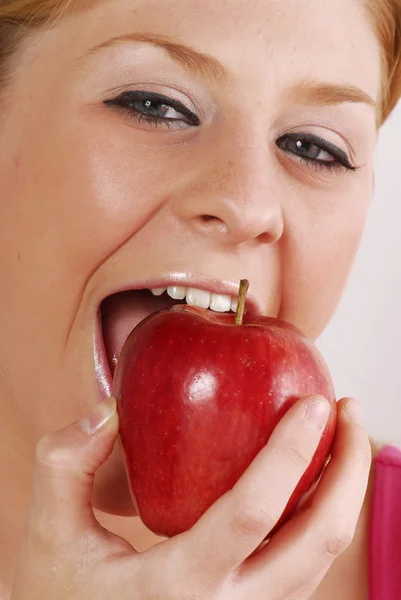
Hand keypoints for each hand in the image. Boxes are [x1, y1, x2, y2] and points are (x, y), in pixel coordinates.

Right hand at [11, 394, 370, 599]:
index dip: (289, 452)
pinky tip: (312, 474)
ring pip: (322, 559)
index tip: (315, 402)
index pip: (250, 513)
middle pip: (318, 542)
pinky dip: (321, 513)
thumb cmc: (62, 595)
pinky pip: (306, 564)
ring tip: (342, 434)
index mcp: (177, 589)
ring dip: (342, 490)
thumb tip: (109, 410)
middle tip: (349, 411)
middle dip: (347, 470)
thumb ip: (65, 463)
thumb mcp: (48, 533)